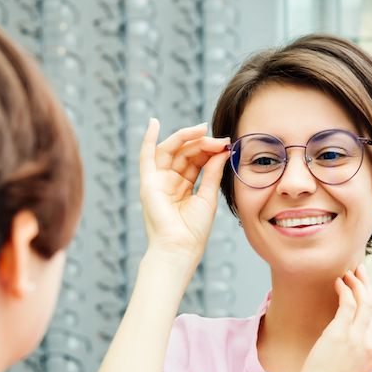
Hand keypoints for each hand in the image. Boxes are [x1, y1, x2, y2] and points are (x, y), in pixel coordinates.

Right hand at [138, 119, 230, 265]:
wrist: (180, 248)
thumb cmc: (194, 230)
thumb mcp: (208, 197)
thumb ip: (213, 172)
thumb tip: (223, 150)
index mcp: (184, 187)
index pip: (196, 160)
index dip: (210, 149)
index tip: (226, 143)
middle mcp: (169, 182)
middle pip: (184, 153)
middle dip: (201, 143)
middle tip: (218, 139)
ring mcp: (158, 181)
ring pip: (170, 151)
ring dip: (185, 138)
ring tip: (203, 130)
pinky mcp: (148, 183)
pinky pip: (145, 157)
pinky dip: (148, 139)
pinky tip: (154, 123)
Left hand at [297, 265, 371, 371]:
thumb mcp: (351, 370)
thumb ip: (355, 353)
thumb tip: (346, 340)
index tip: (364, 290)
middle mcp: (370, 343)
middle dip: (368, 285)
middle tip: (361, 270)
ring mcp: (357, 338)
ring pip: (365, 302)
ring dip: (358, 283)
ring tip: (349, 272)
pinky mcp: (341, 333)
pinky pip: (348, 304)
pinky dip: (345, 289)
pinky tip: (339, 282)